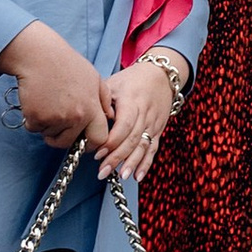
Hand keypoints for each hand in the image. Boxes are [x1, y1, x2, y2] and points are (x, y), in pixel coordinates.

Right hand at [0, 19, 110, 149]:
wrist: (39, 55)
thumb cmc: (67, 64)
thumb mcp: (94, 78)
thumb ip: (103, 99)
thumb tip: (109, 117)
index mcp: (92, 107)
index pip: (99, 138)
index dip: (92, 142)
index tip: (84, 140)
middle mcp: (76, 116)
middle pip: (69, 143)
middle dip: (63, 137)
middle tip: (57, 122)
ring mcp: (56, 119)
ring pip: (50, 135)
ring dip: (47, 126)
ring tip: (48, 104)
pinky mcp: (36, 118)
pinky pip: (35, 128)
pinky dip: (33, 120)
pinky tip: (37, 101)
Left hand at [96, 54, 176, 183]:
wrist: (161, 75)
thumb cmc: (132, 80)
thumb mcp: (114, 83)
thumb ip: (102, 102)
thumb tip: (90, 122)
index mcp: (133, 100)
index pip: (124, 125)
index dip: (111, 141)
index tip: (97, 153)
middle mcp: (146, 113)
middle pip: (132, 139)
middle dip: (117, 157)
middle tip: (102, 171)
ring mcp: (154, 123)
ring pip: (143, 146)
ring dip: (132, 163)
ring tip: (120, 176)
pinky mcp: (158, 130)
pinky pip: (152, 149)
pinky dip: (146, 163)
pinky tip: (137, 176)